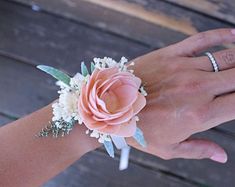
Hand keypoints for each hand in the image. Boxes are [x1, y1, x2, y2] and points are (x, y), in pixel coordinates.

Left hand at [127, 28, 234, 162]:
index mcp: (200, 115)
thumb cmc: (139, 130)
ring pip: (227, 58)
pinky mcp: (170, 55)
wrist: (110, 106)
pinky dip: (222, 36)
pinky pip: (202, 40)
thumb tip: (222, 156)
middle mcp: (197, 89)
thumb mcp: (168, 148)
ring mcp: (184, 68)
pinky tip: (233, 36)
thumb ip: (199, 150)